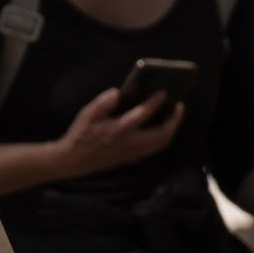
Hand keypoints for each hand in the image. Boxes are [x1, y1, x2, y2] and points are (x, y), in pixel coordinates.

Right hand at [44, 85, 182, 184]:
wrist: (74, 161)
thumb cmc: (80, 135)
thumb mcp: (86, 115)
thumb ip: (102, 103)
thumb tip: (117, 92)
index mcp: (118, 130)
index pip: (142, 115)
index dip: (155, 102)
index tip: (164, 92)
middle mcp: (129, 144)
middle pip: (161, 135)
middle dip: (174, 120)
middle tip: (179, 105)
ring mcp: (133, 153)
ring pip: (161, 143)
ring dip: (171, 129)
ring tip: (174, 114)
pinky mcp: (132, 157)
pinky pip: (155, 148)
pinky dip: (163, 136)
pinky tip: (162, 125)